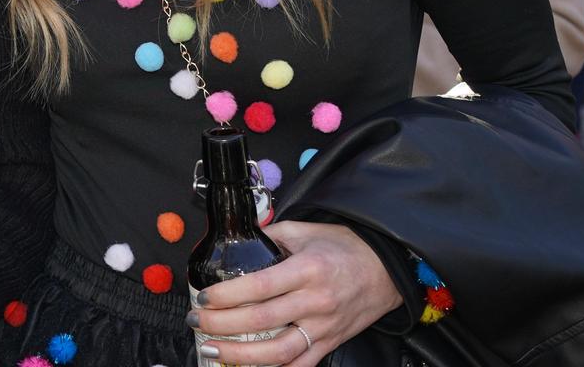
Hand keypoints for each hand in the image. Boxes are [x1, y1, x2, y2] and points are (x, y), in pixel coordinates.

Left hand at [191, 220, 401, 366]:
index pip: (258, 286)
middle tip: (196, 322)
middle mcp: (316, 301)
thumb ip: (268, 235)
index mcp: (307, 270)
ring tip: (212, 351)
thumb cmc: (344, 247)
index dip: (227, 295)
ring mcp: (325, 326)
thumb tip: (237, 239)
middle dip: (222, 325)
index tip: (204, 298)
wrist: (387, 268)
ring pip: (279, 351)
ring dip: (241, 356)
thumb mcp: (304, 231)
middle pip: (262, 320)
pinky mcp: (331, 342)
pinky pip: (302, 365)